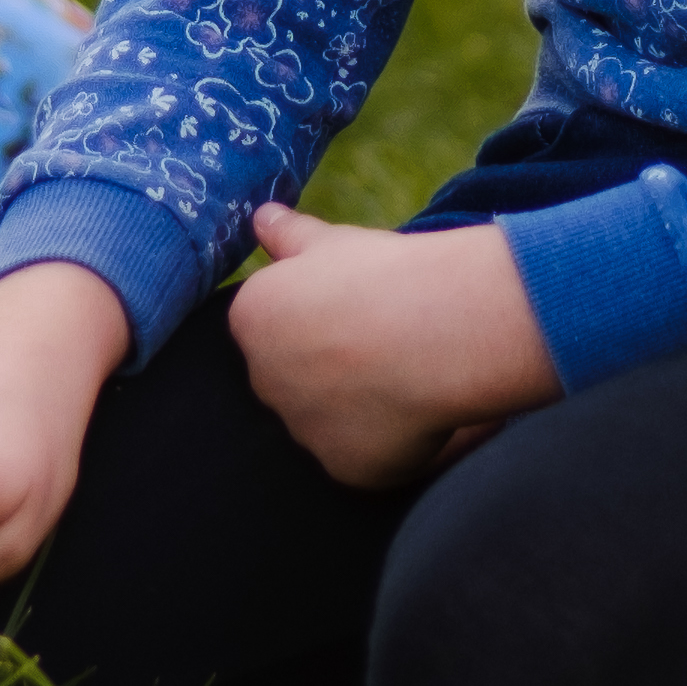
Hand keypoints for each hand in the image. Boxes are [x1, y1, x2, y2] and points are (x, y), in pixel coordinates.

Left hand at [226, 202, 556, 488]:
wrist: (433, 330)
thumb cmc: (383, 274)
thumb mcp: (331, 241)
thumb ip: (288, 235)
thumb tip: (261, 217)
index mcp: (253, 320)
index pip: (276, 323)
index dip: (324, 313)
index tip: (362, 303)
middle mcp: (265, 380)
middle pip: (297, 374)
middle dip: (335, 363)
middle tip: (389, 338)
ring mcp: (301, 429)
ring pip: (329, 418)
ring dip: (361, 403)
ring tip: (413, 371)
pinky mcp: (342, 468)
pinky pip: (365, 454)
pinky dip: (391, 438)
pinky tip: (424, 409)